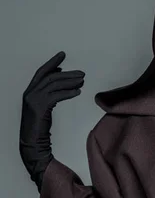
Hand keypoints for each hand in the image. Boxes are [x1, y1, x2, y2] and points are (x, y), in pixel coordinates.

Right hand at [19, 51, 84, 191]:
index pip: (42, 72)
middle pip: (50, 77)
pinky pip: (56, 96)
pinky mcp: (39, 108)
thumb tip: (61, 76)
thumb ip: (51, 92)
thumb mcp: (45, 105)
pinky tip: (78, 92)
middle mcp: (29, 93)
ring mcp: (32, 100)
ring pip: (54, 85)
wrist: (32, 143)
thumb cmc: (40, 125)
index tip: (63, 54)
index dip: (52, 63)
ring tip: (83, 81)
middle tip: (82, 73)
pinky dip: (68, 92)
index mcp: (30, 91)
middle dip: (67, 73)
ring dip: (70, 81)